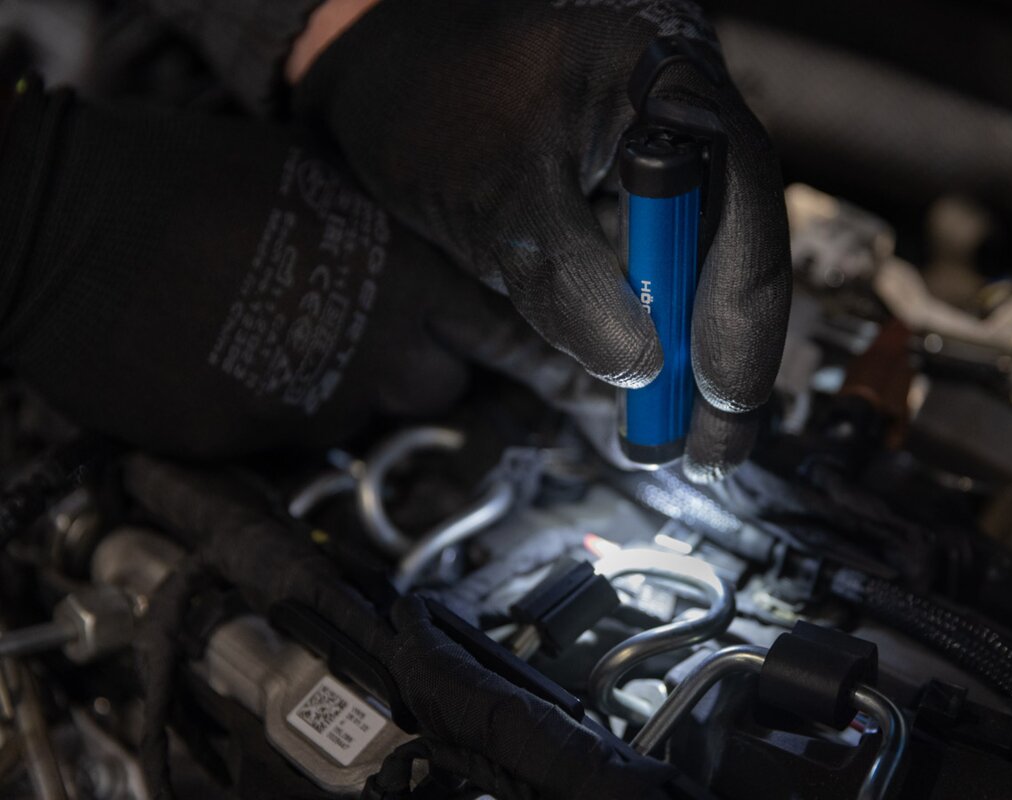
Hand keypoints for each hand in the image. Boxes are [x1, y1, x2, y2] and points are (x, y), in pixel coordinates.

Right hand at [0, 80, 563, 456]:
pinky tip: (229, 363)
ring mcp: (307, 404)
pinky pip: (283, 439)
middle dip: (417, 374)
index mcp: (400, 276)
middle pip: (438, 393)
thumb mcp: (312, 182)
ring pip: (358, 421)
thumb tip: (417, 262)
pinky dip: (269, 410)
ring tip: (281, 340)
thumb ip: (384, 238)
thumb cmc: (181, 176)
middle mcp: (368, 351)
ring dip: (338, 391)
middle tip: (374, 341)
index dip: (533, 358)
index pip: (502, 335)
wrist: (61, 221)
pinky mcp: (245, 443)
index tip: (572, 384)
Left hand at [288, 0, 791, 480]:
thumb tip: (639, 370)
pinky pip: (659, 268)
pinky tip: (649, 387)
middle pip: (736, 245)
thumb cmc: (428, 102)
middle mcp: (682, 119)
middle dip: (726, 354)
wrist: (381, 74)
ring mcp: (659, 161)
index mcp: (668, 82)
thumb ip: (571, 277)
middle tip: (710, 450)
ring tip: (682, 436)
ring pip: (702, 267)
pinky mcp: (627, 198)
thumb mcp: (496, 195)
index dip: (738, 309)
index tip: (717, 397)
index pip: (742, 201)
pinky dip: (654, 331)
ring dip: (692, 355)